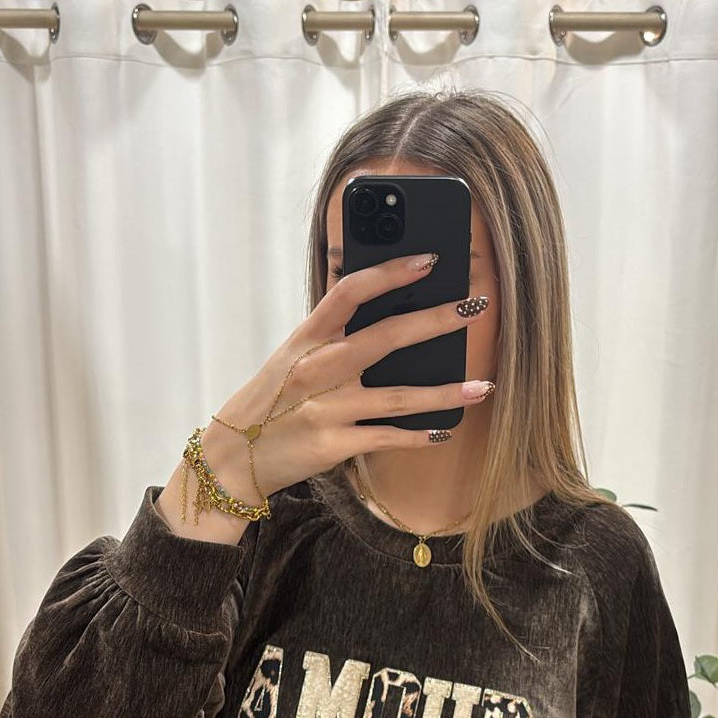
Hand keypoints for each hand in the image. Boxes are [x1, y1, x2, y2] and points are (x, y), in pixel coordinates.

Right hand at [209, 251, 493, 499]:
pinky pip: (387, 437)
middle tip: (474, 306)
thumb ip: (332, 332)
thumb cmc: (272, 400)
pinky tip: (445, 430)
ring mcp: (326, 408)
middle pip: (385, 337)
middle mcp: (317, 369)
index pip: (350, 291)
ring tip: (483, 385)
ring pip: (398, 397)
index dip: (390, 272)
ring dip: (445, 391)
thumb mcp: (293, 356)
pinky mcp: (332, 445)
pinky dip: (419, 436)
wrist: (234, 456)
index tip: (428, 260)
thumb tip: (385, 304)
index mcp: (307, 337)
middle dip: (435, 321)